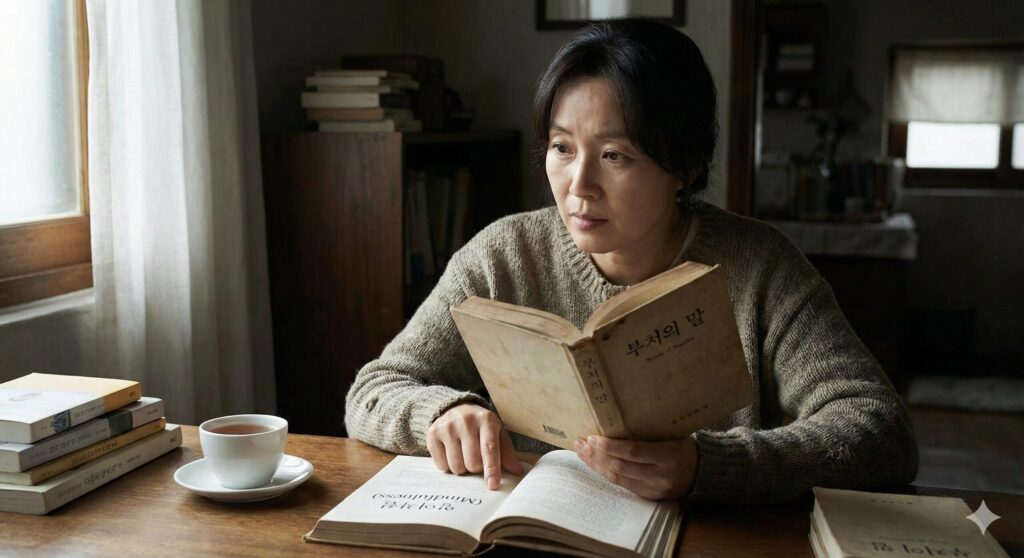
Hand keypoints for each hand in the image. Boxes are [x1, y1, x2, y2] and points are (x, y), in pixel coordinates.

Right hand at [427, 403, 524, 489]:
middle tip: (476, 460)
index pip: (489, 449)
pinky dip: (447, 466)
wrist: (455, 408)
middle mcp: (466, 421)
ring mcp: (447, 427)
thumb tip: (517, 471)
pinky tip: (450, 453)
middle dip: (476, 469)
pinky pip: (441, 465)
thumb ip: (507, 452)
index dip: (492, 469)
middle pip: (472, 462)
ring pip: (456, 466)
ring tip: (463, 455)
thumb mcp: (497, 433)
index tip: (493, 486)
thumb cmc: (480, 426)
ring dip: (462, 469)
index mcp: (486, 420)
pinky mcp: (432, 433)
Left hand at [574, 435, 697, 499]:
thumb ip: (647, 432)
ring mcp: (654, 489)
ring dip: (597, 465)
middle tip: (581, 443)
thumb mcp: (670, 434)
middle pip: (621, 467)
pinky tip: (595, 464)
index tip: (592, 437)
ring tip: (583, 452)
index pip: (632, 452)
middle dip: (597, 455)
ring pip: (618, 478)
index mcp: (668, 456)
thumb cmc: (682, 445)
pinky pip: (622, 486)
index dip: (609, 446)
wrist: (701, 471)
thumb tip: (614, 423)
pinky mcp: (649, 497)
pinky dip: (606, 474)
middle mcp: (661, 476)